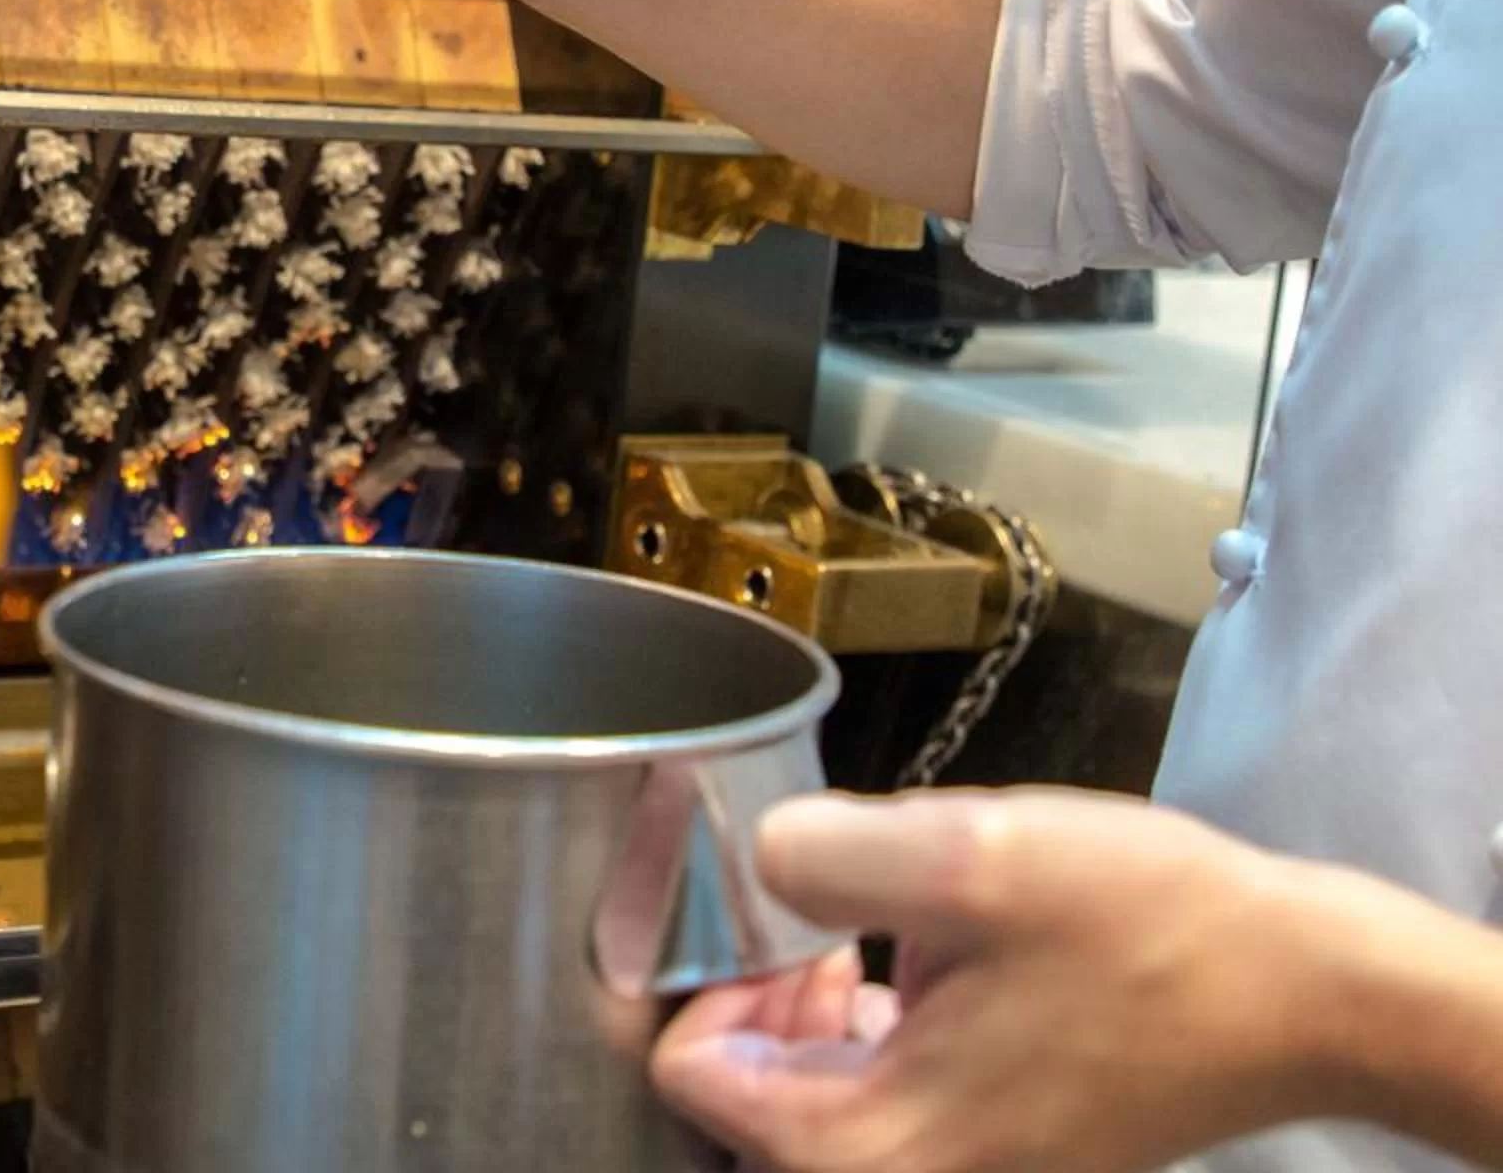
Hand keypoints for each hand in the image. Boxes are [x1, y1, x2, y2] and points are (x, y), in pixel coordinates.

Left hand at [651, 789, 1340, 1172]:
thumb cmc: (1149, 933)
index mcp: (870, 1146)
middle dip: (756, 990)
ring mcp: (954, 1168)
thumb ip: (823, 855)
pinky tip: (921, 961)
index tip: (782, 915)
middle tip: (822, 919)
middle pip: (736, 1089)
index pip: (687, 1070)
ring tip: (869, 934)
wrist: (1309, 994)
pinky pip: (876, 1093)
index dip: (711, 973)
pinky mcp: (995, 1145)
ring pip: (802, 1091)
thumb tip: (758, 860)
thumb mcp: (967, 860)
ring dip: (807, 1005)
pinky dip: (869, 1026)